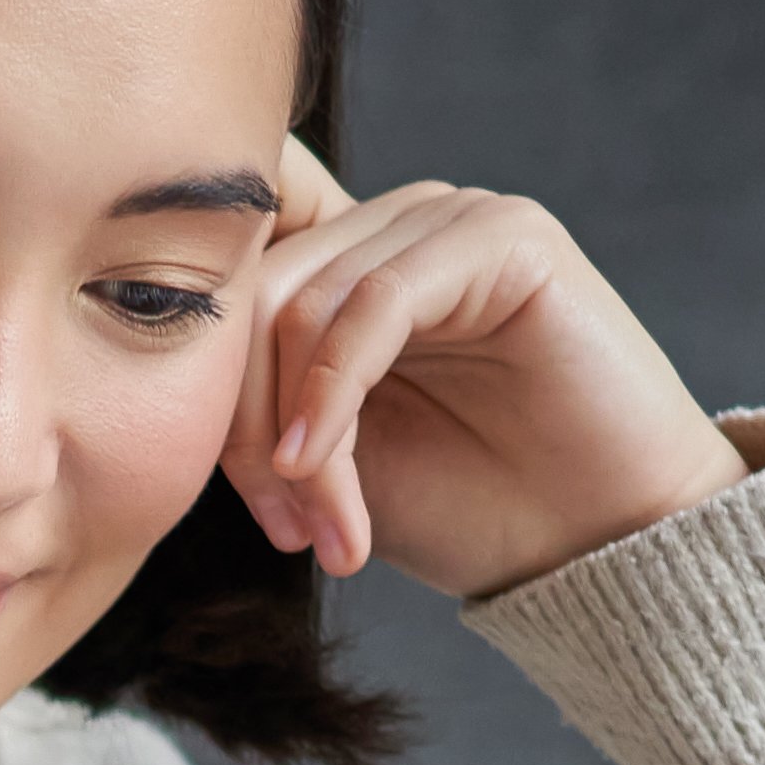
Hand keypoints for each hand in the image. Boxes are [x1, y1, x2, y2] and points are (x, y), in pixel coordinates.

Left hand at [227, 142, 745, 605]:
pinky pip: (376, 303)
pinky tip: (324, 474)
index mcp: (346, 267)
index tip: (240, 500)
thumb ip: (256, 407)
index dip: (209, 388)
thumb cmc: (471, 506)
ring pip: (304, 306)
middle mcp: (395, 227)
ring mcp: (450, 220)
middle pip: (253, 297)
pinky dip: (332, 397)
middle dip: (246, 426)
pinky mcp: (505, 237)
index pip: (229, 287)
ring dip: (297, 436)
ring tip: (323, 526)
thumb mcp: (326, 463)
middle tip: (281, 526)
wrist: (597, 543)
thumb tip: (166, 386)